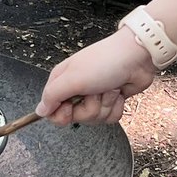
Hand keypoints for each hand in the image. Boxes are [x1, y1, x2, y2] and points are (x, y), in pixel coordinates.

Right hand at [35, 29, 157, 125]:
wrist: (136, 58)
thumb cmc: (104, 62)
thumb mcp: (72, 79)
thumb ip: (52, 96)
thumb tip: (39, 111)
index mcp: (62, 82)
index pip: (52, 111)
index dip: (62, 114)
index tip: (70, 107)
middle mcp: (77, 90)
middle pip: (76, 117)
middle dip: (90, 108)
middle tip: (95, 92)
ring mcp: (95, 96)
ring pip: (95, 118)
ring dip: (105, 105)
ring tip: (109, 88)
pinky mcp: (110, 101)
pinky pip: (110, 117)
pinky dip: (116, 107)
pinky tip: (119, 93)